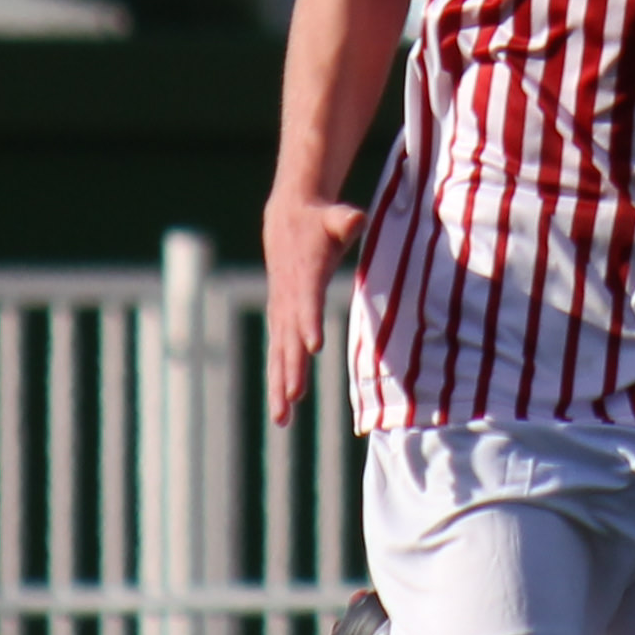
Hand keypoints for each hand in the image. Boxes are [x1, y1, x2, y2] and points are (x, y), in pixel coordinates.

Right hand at [263, 187, 366, 424]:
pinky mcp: (281, 321)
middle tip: (293, 396)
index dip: (309, 322)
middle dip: (291, 368)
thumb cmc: (319, 222)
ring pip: (279, 354)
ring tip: (282, 418)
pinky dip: (278, 381)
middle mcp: (288, 299)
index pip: (306, 301)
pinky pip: (278, 355)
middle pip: (289, 337)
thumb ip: (345, 220)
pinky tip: (283, 409)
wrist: (287, 220)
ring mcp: (282, 312)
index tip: (312, 346)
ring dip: (280, 386)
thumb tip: (356, 219)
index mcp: (303, 275)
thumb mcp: (335, 217)